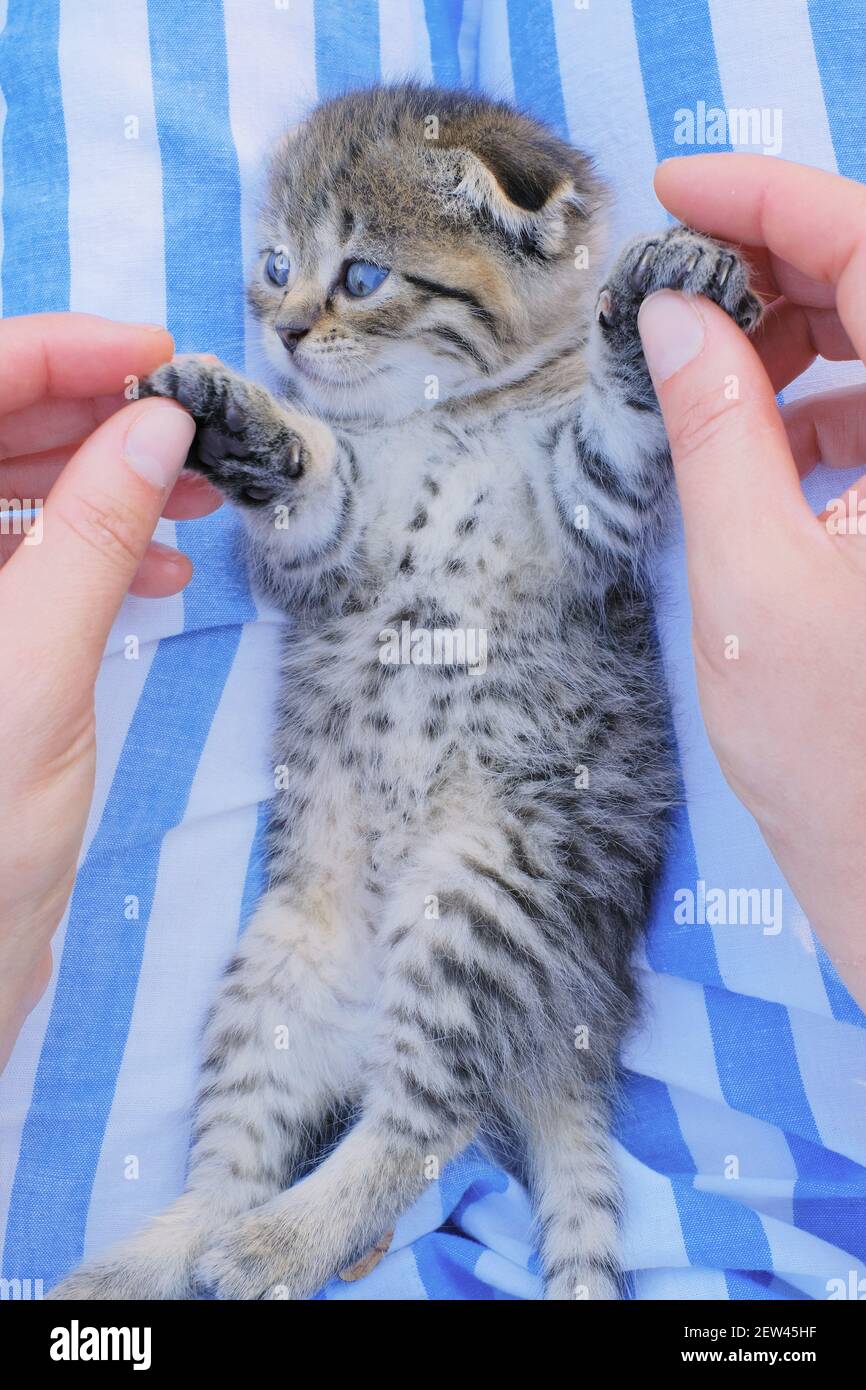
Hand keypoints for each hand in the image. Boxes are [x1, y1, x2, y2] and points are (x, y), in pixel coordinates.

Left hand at [0, 314, 222, 1066]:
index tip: (152, 356)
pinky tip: (156, 568)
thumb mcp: (36, 672)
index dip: (55, 353)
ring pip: (5, 493)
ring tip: (194, 495)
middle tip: (188, 425)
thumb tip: (153, 426)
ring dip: (98, 482)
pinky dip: (89, 550)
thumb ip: (90, 536)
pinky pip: (20, 560)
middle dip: (87, 416)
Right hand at [637, 155, 865, 1009]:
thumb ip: (716, 429)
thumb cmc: (841, 763)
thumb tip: (672, 318)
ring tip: (712, 380)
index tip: (679, 195)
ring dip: (806, 339)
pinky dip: (834, 407)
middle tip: (676, 301)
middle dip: (780, 271)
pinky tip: (769, 450)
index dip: (773, 200)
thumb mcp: (750, 583)